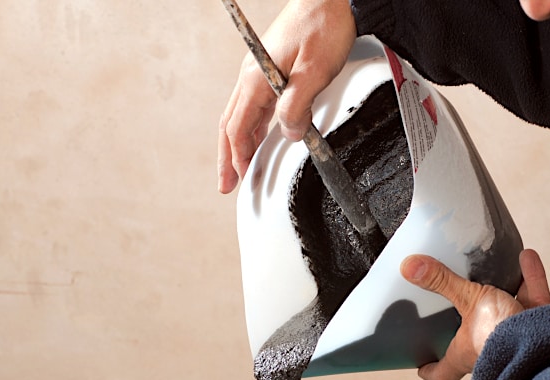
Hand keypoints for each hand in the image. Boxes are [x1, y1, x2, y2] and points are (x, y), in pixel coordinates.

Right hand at [217, 0, 357, 192]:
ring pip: (241, 116)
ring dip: (238, 145)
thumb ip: (298, 106)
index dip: (238, 157)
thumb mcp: (314, 70)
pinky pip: (255, 107)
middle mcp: (251, 75)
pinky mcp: (270, 70)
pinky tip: (257, 141)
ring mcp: (259, 73)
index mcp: (256, 78)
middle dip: (228, 158)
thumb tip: (289, 134)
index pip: (238, 127)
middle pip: (231, 124)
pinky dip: (252, 129)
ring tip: (238, 170)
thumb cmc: (323, 24)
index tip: (242, 179)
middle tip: (226, 184)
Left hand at [400, 248, 549, 379]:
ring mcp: (516, 341)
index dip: (430, 370)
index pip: (442, 374)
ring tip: (499, 274)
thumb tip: (411, 267)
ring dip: (506, 294)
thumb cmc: (502, 336)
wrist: (544, 345)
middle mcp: (490, 351)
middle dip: (470, 330)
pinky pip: (534, 301)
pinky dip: (531, 279)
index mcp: (465, 354)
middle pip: (475, 346)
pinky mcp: (540, 328)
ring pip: (509, 320)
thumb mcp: (468, 301)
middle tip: (459, 316)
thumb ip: (442, 282)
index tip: (422, 366)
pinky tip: (526, 258)